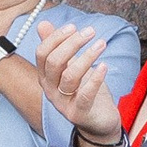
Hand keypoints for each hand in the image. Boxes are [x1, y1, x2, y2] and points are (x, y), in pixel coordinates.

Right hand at [36, 19, 124, 146]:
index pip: (42, 53)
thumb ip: (57, 47)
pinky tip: (104, 66)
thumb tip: (43, 24)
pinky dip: (95, 79)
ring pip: (69, 76)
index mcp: (46, 77)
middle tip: (91, 32)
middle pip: (54, 62)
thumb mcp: (70, 66)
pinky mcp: (78, 113)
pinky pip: (85, 95)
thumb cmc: (84, 91)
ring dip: (87, 56)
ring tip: (101, 44)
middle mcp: (50, 90)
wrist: (98, 122)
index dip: (56, 38)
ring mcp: (63, 103)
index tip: (74, 27)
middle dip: (72, 44)